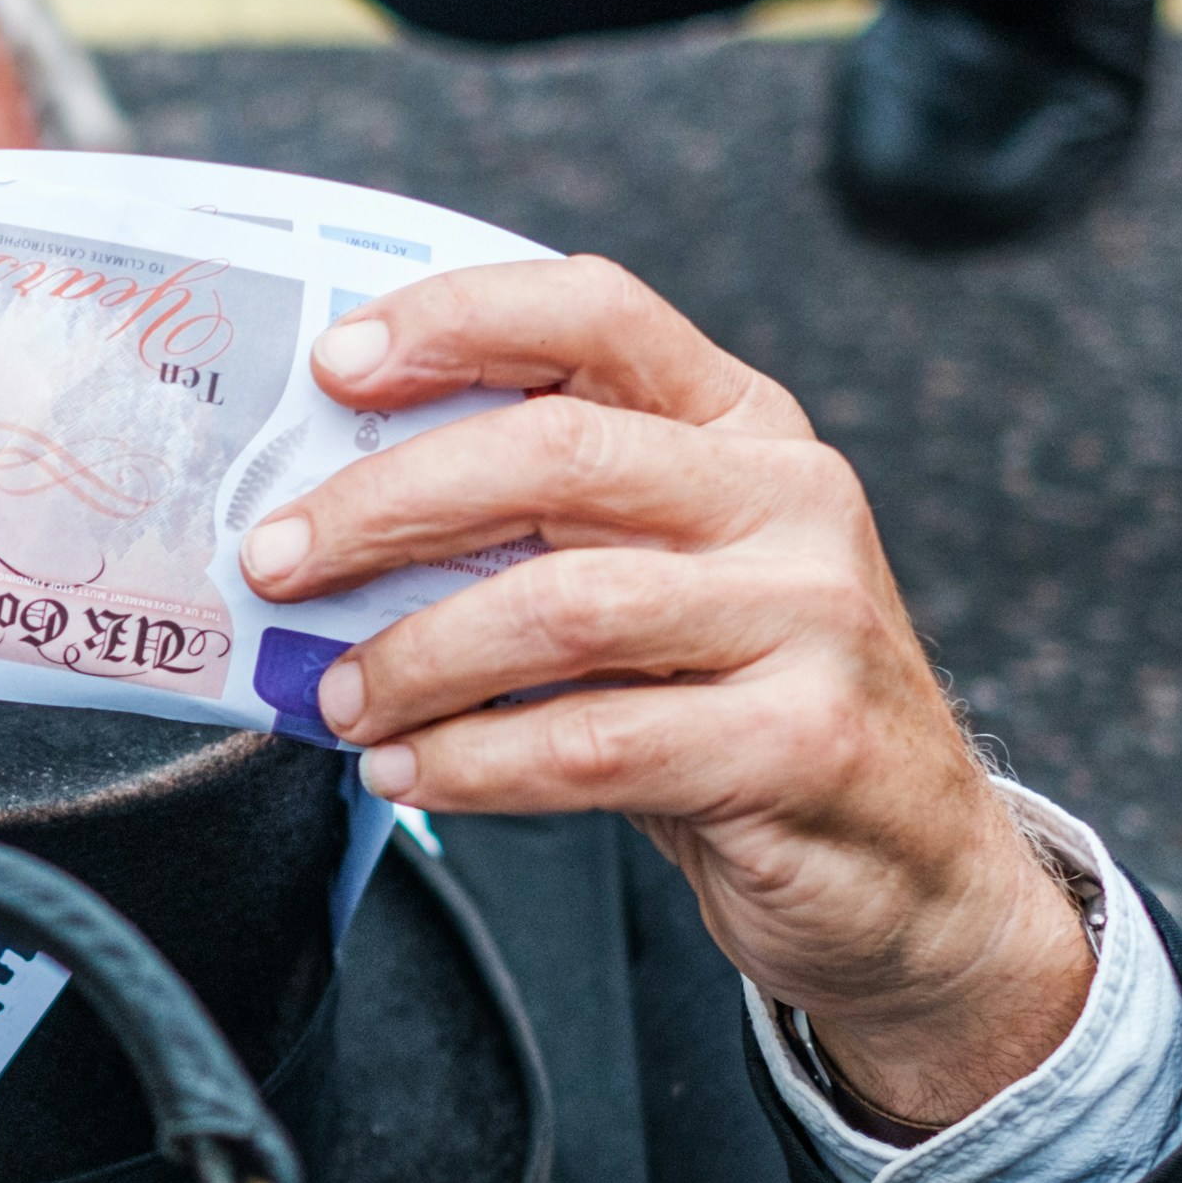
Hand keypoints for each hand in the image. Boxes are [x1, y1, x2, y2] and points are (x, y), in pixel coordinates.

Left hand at [238, 259, 1093, 1132]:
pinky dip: (472, 764)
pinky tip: (406, 775)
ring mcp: (811, 618)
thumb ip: (539, 525)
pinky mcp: (804, 744)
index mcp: (742, 422)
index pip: (596, 313)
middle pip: (552, 454)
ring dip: (416, 656)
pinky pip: (592, 744)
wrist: (908, 869)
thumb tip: (322, 515)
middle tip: (273, 563)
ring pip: (561, 608)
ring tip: (338, 701)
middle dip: (383, 506)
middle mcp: (790, 496)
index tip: (334, 366)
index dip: (457, 321)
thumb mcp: (659, 575)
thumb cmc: (734, 704)